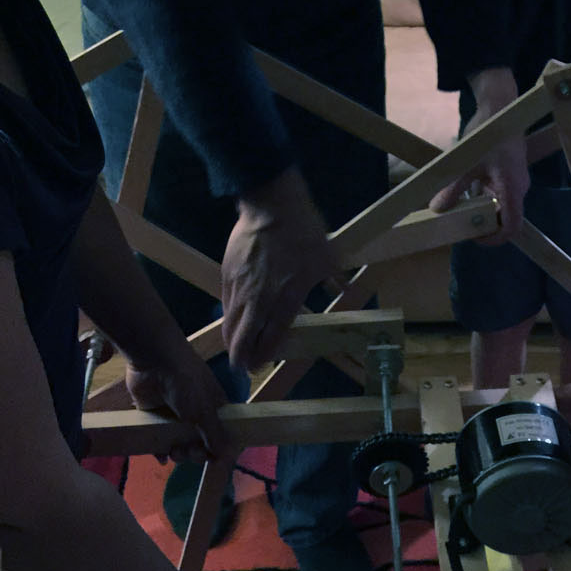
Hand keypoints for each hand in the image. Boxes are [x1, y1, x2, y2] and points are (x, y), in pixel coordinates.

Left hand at [125, 347, 229, 464]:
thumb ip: (214, 434)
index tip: (210, 457)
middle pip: (199, 442)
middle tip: (188, 452)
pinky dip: (160, 451)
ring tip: (173, 452)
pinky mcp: (154, 418)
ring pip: (179, 444)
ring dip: (178, 454)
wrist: (154, 362)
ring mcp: (174, 416)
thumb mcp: (204, 410)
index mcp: (213, 407)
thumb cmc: (187, 382)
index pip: (219, 434)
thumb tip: (226, 455)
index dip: (215, 448)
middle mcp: (195, 413)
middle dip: (195, 453)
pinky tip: (161, 456)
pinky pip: (159, 440)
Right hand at [221, 167, 336, 370]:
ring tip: (236, 346)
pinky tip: (233, 316)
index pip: (269, 339)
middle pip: (242, 338)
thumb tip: (346, 287)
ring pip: (230, 322)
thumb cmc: (304, 232)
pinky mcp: (226, 272)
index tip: (259, 365)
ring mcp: (239, 287)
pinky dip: (229, 314)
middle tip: (244, 364)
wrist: (271, 205)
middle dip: (241, 357)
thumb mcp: (327, 259)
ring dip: (232, 339)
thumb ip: (332, 280)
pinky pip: (225, 302)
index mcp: (285, 300)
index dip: (262, 356)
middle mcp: (258, 300)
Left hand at [430, 67, 527, 240]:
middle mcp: (518, 188)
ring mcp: (515, 181)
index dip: (494, 238)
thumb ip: (452, 188)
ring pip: (500, 206)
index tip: (473, 236)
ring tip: (458, 208)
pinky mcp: (509, 174)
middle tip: (459, 223)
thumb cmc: (487, 133)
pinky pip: (497, 194)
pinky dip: (482, 198)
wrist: (500, 107)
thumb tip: (436, 209)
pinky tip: (463, 192)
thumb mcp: (464, 162)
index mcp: (512, 188)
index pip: (512, 226)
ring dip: (481, 210)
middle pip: (505, 218)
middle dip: (483, 224)